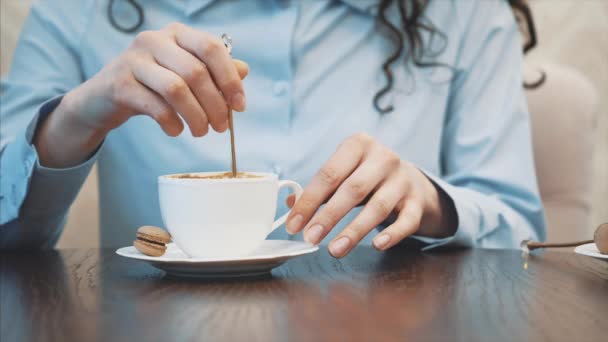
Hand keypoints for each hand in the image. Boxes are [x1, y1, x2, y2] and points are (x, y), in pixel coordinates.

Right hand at [34, 23, 247, 166]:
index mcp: (177, 34)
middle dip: (215, 105)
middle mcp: (154, 40)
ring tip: (201, 132)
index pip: (212, 48)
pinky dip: (172, 123)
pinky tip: (176, 130)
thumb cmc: (151, 85)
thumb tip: (244, 70)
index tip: (240, 106)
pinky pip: (155, 106)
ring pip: (177, 89)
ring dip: (196, 116)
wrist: (102, 98)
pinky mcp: (119, 84)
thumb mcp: (184, 74)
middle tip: (221, 127)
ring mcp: (134, 60)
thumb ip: (213, 71)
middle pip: (196, 72)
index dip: (230, 79)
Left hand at [285, 133, 456, 257]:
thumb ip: (318, 189)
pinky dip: (393, 234)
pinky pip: (407, 221)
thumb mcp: (343, 174)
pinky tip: (378, 245)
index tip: (293, 224)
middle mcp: (383, 158)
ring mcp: (403, 180)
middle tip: (310, 238)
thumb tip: (290, 205)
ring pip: (377, 207)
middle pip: (352, 190)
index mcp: (358, 145)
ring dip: (354, 231)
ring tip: (335, 250)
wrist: (410, 179)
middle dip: (328, 216)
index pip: (329, 174)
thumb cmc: (367, 177)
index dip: (309, 201)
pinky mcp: (418, 202)